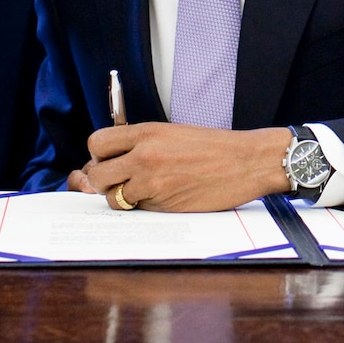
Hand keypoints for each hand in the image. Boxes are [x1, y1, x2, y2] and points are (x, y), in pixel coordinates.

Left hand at [74, 123, 290, 211]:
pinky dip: (144, 208)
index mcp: (147, 132)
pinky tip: (163, 197)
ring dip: (122, 198)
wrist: (246, 161)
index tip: (108, 161)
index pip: (97, 143)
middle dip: (103, 182)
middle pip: (97, 175)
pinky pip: (138, 210)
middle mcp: (145, 155)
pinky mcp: (163, 204)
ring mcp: (153, 182)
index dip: (98, 156)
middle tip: (120, 181)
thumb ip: (141, 144)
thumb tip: (110, 161)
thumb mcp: (172, 133)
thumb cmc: (213, 148)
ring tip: (143, 191)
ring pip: (113, 197)